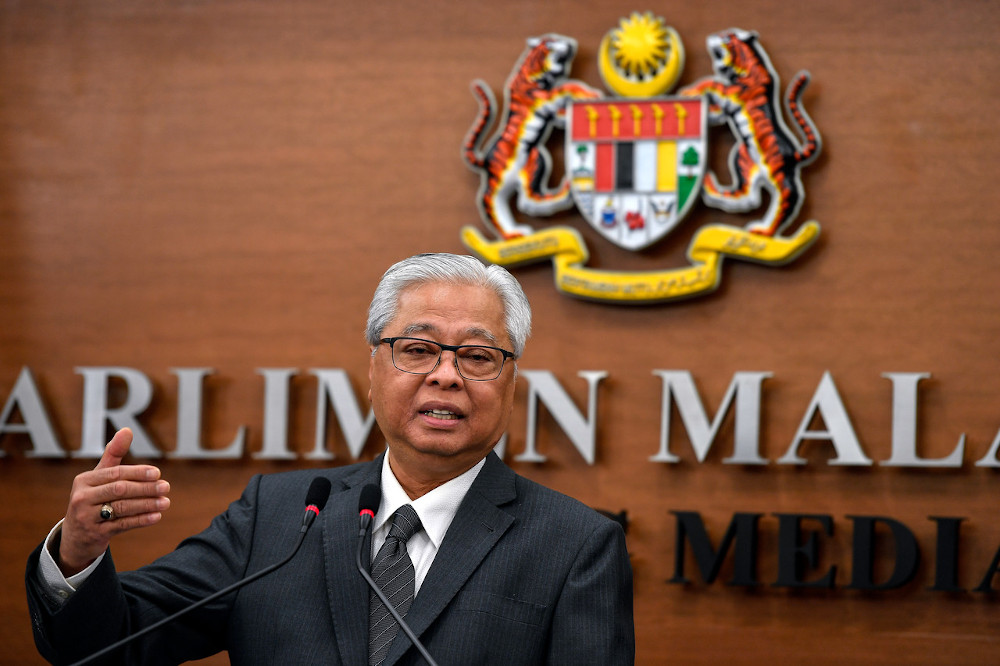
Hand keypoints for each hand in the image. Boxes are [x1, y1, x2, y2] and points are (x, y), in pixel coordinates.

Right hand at [56, 428, 170, 575]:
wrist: (75, 536)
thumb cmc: (93, 499)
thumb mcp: (99, 477)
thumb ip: (114, 454)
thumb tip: (127, 429)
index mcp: (84, 480)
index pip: (115, 473)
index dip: (138, 473)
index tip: (158, 473)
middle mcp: (82, 498)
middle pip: (119, 490)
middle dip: (145, 488)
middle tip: (166, 487)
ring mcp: (87, 517)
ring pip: (122, 508)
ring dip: (147, 504)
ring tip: (166, 502)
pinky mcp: (95, 534)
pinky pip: (122, 525)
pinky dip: (141, 520)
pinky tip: (157, 516)